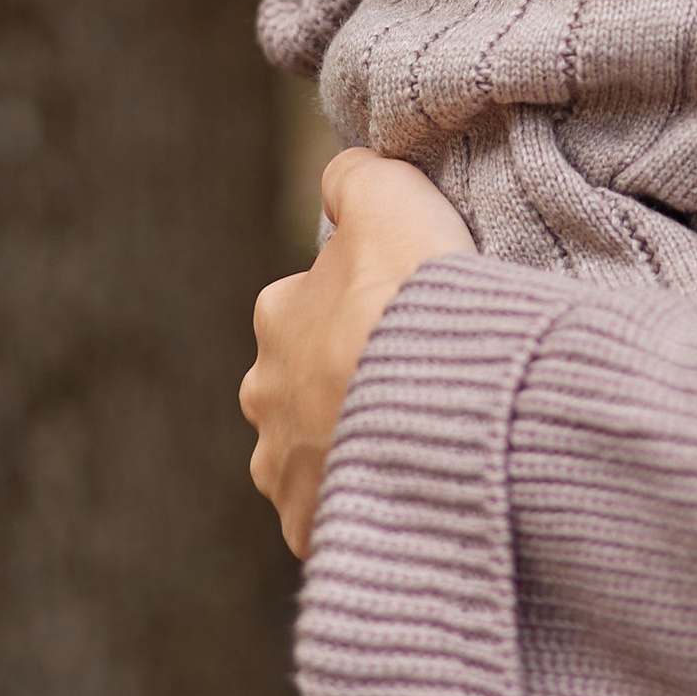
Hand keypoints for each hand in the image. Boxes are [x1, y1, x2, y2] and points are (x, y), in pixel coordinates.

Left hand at [240, 150, 475, 554]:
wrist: (433, 402)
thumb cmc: (411, 298)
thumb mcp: (390, 196)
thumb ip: (357, 177)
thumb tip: (343, 171)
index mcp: (278, 316)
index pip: (309, 309)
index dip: (362, 311)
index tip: (408, 322)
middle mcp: (264, 393)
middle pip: (302, 387)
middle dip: (345, 389)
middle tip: (415, 388)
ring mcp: (281, 466)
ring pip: (311, 454)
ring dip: (349, 449)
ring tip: (416, 446)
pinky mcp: (308, 524)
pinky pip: (333, 513)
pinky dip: (364, 503)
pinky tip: (409, 494)